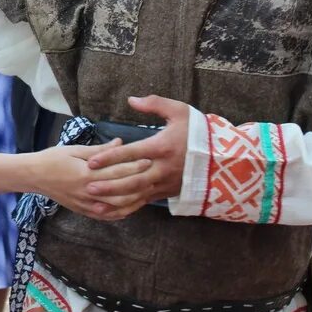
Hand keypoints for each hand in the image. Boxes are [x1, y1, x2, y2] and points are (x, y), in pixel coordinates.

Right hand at [31, 140, 152, 218]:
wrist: (34, 176)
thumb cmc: (53, 159)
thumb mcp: (74, 150)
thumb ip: (99, 150)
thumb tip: (120, 143)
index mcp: (86, 174)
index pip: (116, 172)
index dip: (134, 166)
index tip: (149, 159)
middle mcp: (88, 192)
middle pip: (121, 190)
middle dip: (139, 183)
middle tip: (155, 175)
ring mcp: (86, 204)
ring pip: (116, 206)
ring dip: (134, 200)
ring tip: (148, 191)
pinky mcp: (84, 211)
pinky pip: (107, 216)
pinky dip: (121, 213)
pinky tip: (131, 207)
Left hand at [83, 95, 190, 219]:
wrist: (222, 157)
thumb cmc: (198, 132)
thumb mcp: (179, 111)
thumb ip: (155, 104)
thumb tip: (131, 99)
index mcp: (162, 147)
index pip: (132, 153)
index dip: (111, 157)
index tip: (92, 161)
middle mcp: (162, 168)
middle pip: (132, 180)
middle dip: (109, 185)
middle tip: (89, 186)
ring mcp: (165, 183)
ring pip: (137, 195)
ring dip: (116, 200)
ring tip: (95, 203)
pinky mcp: (167, 193)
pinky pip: (145, 202)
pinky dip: (128, 207)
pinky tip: (112, 211)